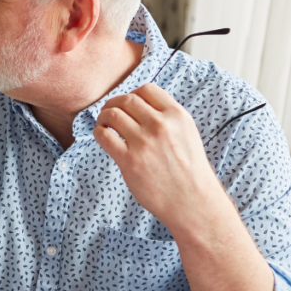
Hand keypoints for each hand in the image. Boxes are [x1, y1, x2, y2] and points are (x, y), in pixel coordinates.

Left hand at [93, 83, 226, 231]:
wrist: (192, 200)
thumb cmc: (189, 170)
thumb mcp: (187, 134)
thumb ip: (167, 118)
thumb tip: (140, 106)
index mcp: (177, 116)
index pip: (147, 89)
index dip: (132, 94)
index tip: (127, 104)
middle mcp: (160, 125)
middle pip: (127, 100)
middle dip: (114, 103)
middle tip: (109, 112)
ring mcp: (144, 142)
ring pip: (113, 115)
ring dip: (103, 116)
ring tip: (103, 124)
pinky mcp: (129, 160)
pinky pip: (104, 136)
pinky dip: (98, 132)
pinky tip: (102, 136)